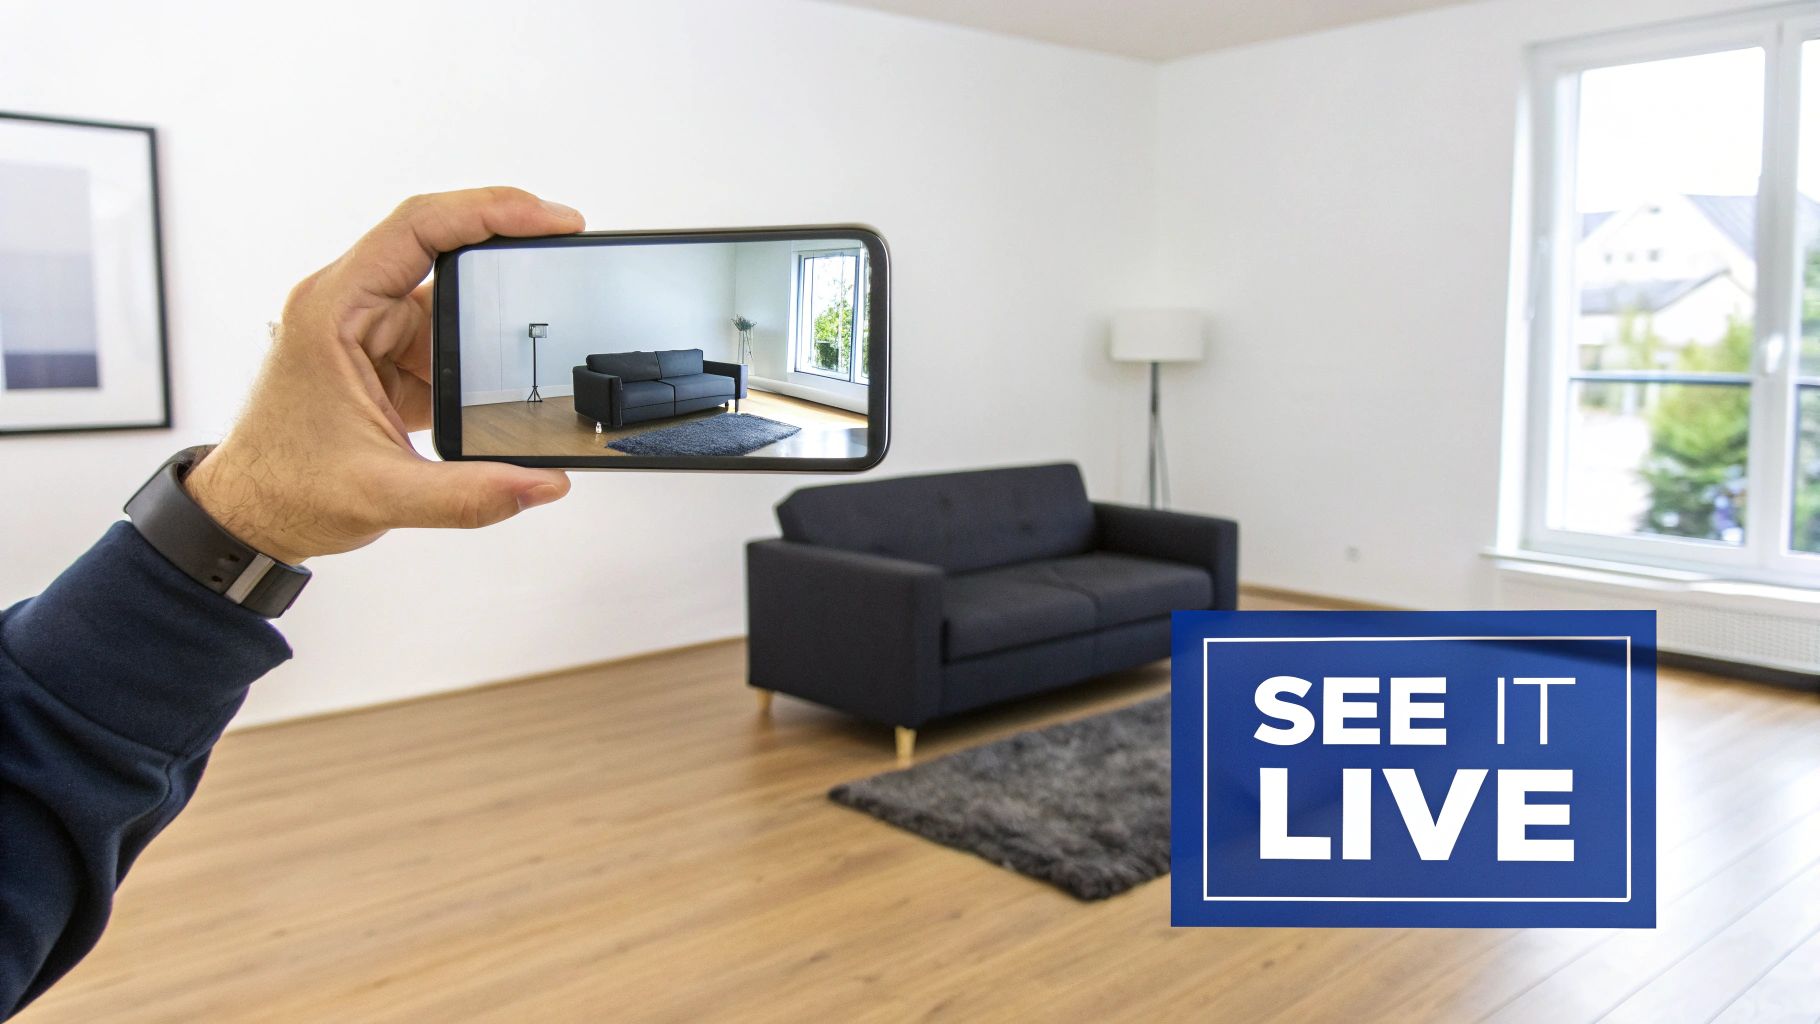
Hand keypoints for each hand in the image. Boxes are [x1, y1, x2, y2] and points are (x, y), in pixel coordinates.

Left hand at [184, 188, 584, 564]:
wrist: (251, 514)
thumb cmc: (285, 489)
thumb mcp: (383, 495)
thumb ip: (471, 495)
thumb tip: (544, 483)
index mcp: (334, 311)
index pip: (417, 227)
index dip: (489, 209)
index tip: (548, 219)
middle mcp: (349, 306)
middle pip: (439, 245)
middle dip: (506, 242)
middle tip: (566, 243)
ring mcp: (368, 330)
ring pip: (446, 293)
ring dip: (494, 307)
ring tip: (551, 309)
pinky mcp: (384, 356)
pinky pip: (442, 333)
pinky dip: (481, 349)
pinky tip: (511, 364)